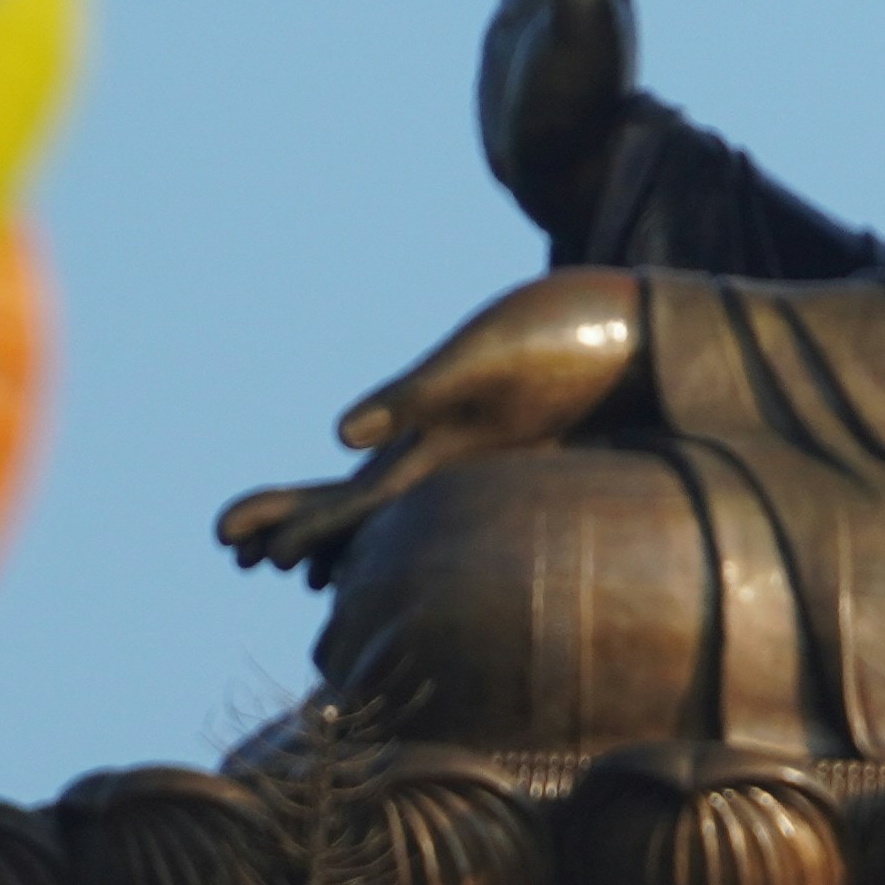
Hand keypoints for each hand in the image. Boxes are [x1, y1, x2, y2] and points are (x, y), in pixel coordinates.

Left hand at [215, 268, 645, 587]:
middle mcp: (452, 462)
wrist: (661, 339)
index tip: (230, 545)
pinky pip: (428, 449)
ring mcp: (474, 444)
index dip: (293, 526)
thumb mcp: (488, 362)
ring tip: (276, 535)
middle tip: (223, 541)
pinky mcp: (493, 414)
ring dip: (329, 506)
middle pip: (358, 503)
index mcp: (442, 463)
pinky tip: (362, 459)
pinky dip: (385, 462)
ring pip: (389, 486)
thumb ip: (417, 395)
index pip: (351, 509)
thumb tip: (339, 430)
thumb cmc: (581, 344)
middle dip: (293, 521)